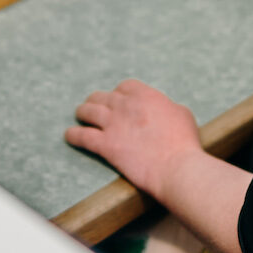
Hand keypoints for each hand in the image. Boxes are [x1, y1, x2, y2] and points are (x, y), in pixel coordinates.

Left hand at [65, 79, 202, 200]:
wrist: (176, 166)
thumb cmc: (184, 142)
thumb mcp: (181, 113)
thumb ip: (166, 107)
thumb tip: (161, 109)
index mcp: (145, 95)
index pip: (125, 86)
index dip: (119, 93)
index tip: (118, 98)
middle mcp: (126, 105)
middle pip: (103, 97)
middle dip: (97, 100)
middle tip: (93, 105)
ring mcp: (114, 124)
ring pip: (89, 112)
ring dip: (82, 112)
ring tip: (79, 114)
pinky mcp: (106, 145)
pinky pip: (83, 136)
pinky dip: (73, 135)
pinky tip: (68, 135)